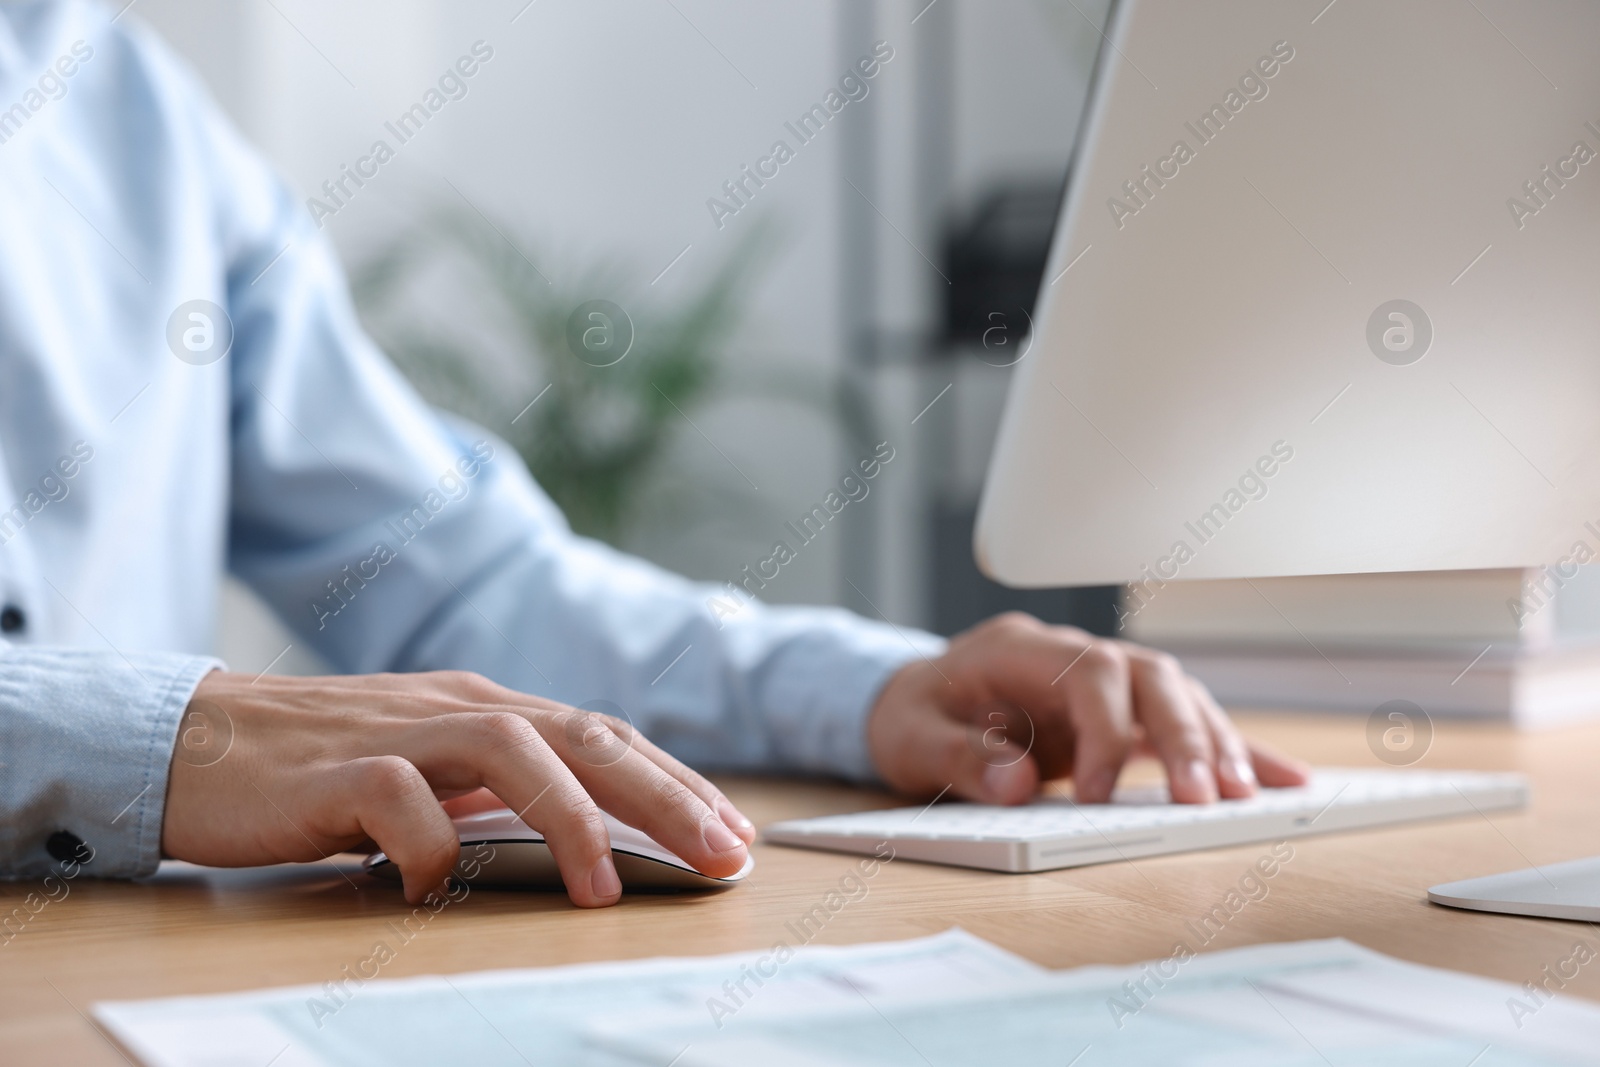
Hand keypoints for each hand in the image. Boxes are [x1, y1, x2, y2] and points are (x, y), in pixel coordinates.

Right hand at [162, 670, 754, 906]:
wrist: (198, 742)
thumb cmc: (324, 765)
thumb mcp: (434, 769)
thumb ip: (501, 789)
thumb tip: (590, 832)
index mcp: (488, 707)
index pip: (604, 736)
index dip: (676, 782)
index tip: (734, 832)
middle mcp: (459, 708)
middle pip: (584, 735)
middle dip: (664, 795)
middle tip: (723, 854)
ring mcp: (400, 732)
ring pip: (512, 749)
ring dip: (569, 816)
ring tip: (606, 886)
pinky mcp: (335, 770)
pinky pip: (398, 799)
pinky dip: (428, 843)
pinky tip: (431, 888)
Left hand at [867, 613, 1308, 805]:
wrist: (914, 702)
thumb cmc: (914, 714)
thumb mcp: (912, 738)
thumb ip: (959, 757)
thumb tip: (1015, 780)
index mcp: (1019, 650)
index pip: (1088, 673)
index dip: (1104, 730)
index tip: (1096, 794)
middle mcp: (1072, 656)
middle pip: (1149, 677)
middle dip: (1182, 735)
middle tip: (1203, 798)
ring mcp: (1102, 682)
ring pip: (1177, 696)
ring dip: (1214, 744)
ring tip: (1246, 797)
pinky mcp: (1120, 714)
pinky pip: (1183, 725)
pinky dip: (1229, 750)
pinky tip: (1276, 781)